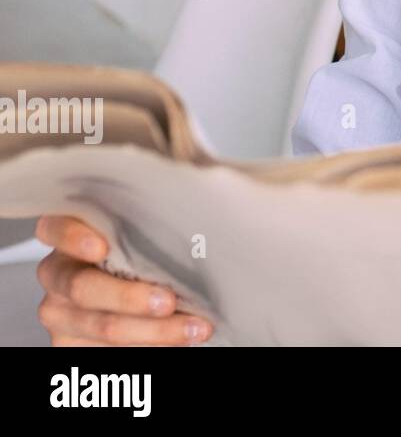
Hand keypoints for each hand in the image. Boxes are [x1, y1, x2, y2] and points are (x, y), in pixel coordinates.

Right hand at [34, 215, 213, 346]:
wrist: (152, 294)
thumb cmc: (154, 247)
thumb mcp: (152, 224)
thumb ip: (157, 211)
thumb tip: (207, 184)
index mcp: (69, 232)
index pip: (56, 227)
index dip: (73, 236)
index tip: (101, 246)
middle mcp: (56, 271)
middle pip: (82, 287)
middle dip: (129, 297)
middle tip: (168, 300)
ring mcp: (59, 310)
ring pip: (101, 325)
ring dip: (153, 330)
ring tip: (193, 326)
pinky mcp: (68, 344)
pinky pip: (106, 351)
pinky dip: (151, 346)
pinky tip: (181, 338)